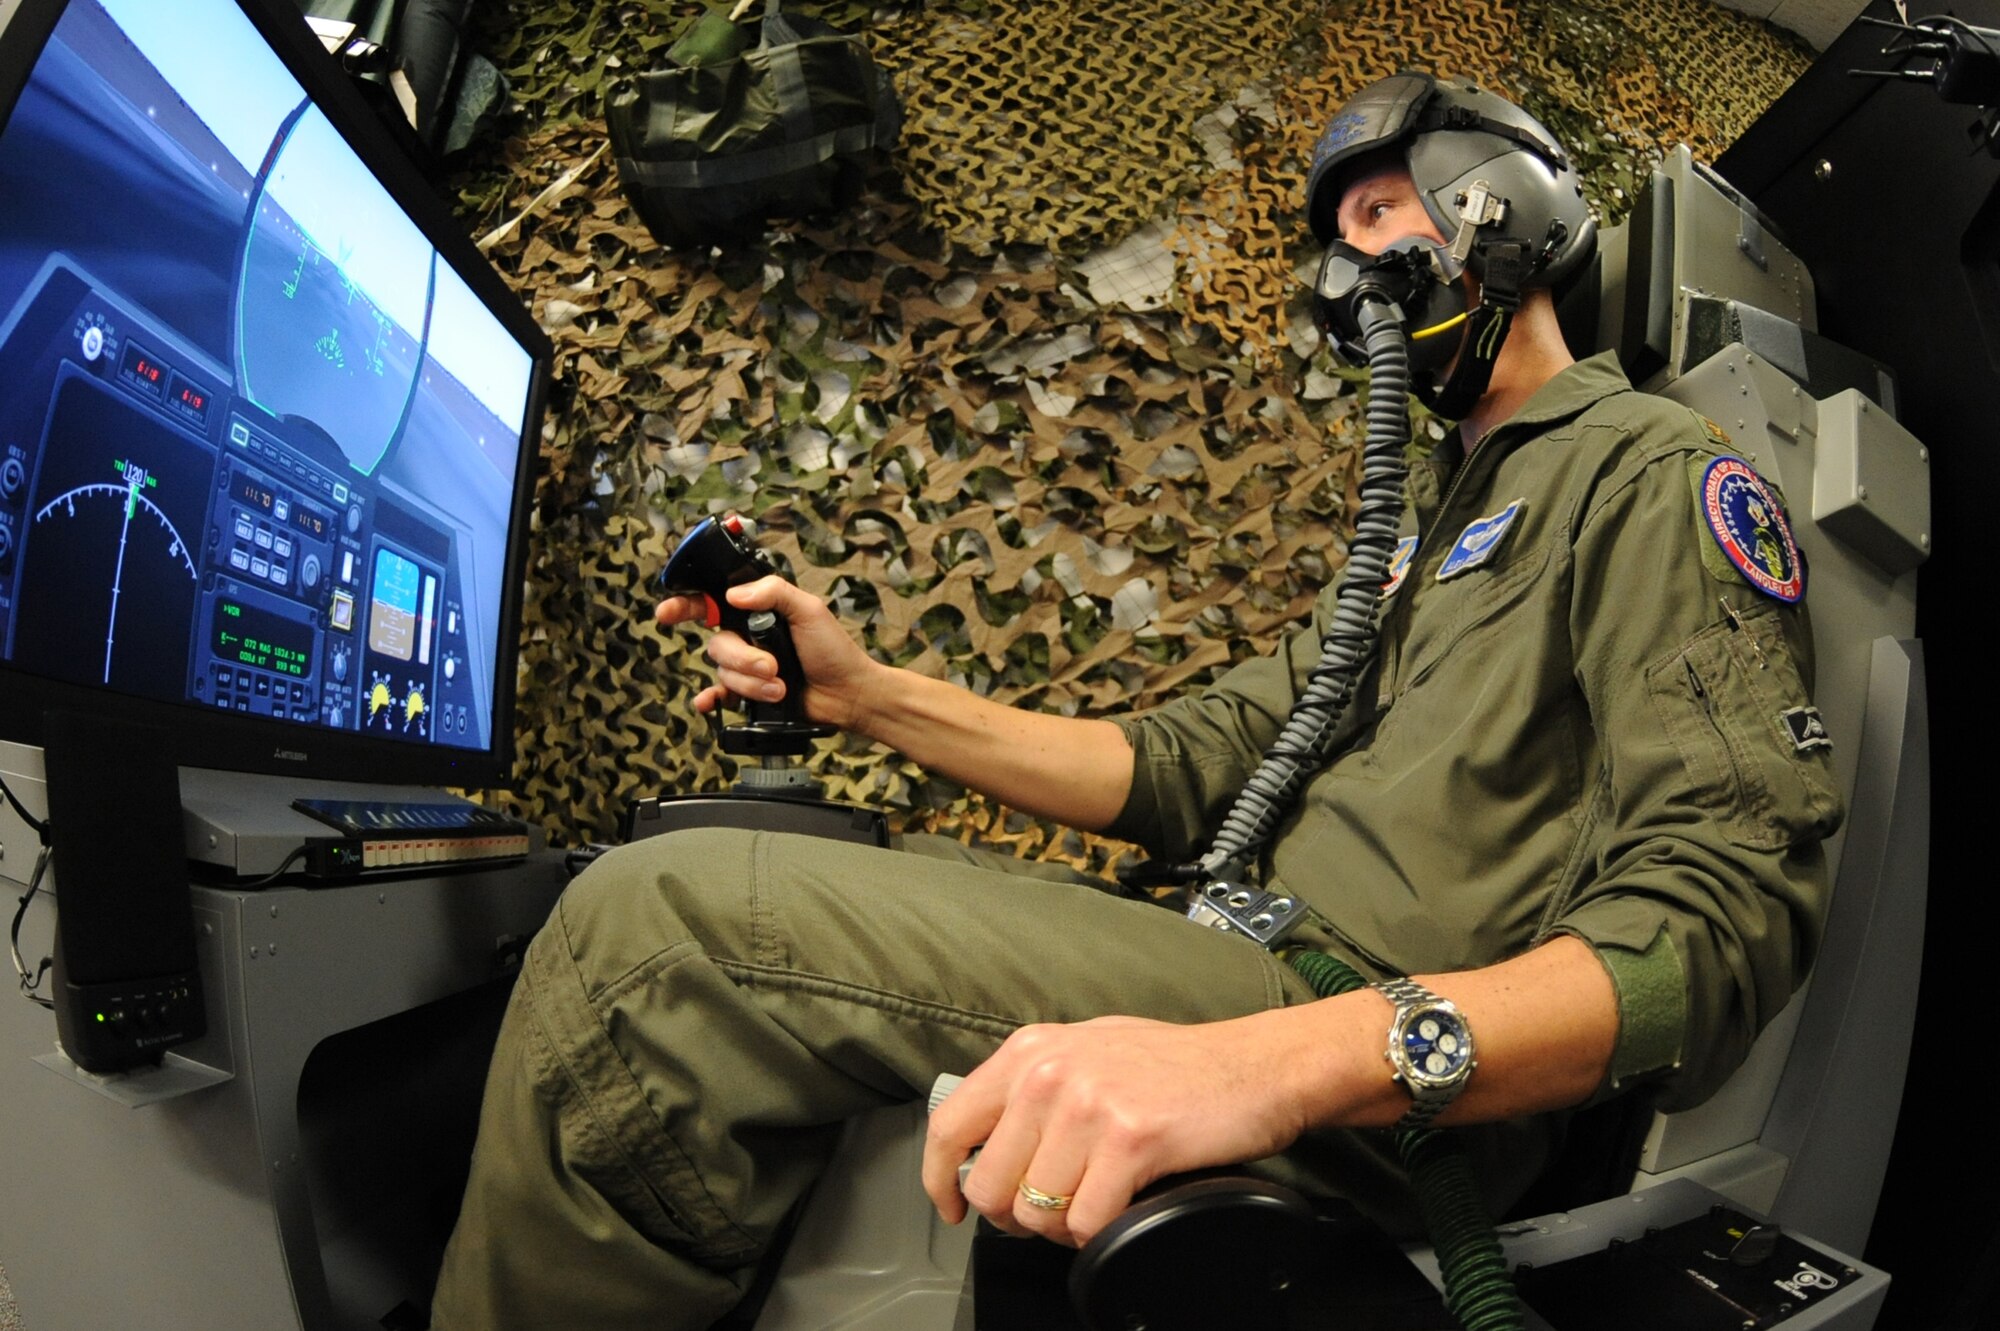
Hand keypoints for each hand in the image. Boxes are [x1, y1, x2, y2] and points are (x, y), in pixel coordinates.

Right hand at [654, 575, 879, 731]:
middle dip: (744, 659)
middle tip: (774, 668)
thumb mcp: (809, 609)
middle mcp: (747, 638)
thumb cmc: (833, 650)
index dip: (685, 605)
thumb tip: (734, 594)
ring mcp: (747, 667)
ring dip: (752, 683)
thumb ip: (773, 592)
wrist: (848, 694)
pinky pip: (719, 696)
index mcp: (757, 611)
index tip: (667, 612)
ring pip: (724, 673)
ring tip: (781, 688)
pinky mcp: (749, 694)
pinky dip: (711, 700)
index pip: (712, 603)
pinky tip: (707, 704)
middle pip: (717, 645)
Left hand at [921, 1014, 1314, 1246]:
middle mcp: (1049, 1072)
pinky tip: (1119, 1208)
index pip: (949, 1125)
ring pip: (1035, 1211)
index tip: (952, 1206)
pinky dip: (1099, 1233)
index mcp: (1030, 1050)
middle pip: (988, 1184)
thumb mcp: (1086, 1051)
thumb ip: (1032, 1086)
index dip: (939, 1180)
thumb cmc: (1175, 1065)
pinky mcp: (1129, 1141)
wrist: (1254, 1067)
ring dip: (1061, 1227)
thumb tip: (983, 1142)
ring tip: (1092, 1206)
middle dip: (1013, 1215)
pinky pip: (1085, 1223)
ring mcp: (1088, 1105)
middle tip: (1046, 1215)